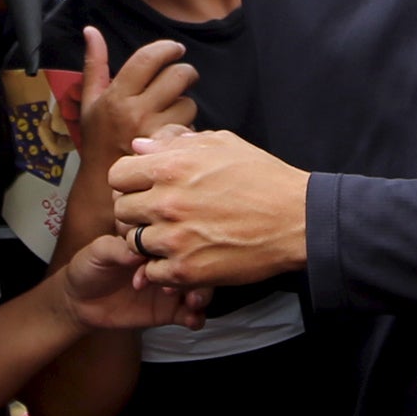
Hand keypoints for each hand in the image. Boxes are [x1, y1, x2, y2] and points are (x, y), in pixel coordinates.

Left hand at [57, 233, 208, 330]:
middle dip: (199, 274)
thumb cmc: (88, 267)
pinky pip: (191, 314)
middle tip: (190, 287)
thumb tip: (139, 251)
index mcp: (152, 242)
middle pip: (195, 263)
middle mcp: (166, 262)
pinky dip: (197, 317)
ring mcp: (170, 286)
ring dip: (203, 295)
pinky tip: (191, 319)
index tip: (173, 261)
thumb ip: (118, 249)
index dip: (179, 248)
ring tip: (193, 303)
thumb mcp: (98, 252)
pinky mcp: (170, 310)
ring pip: (199, 288)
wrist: (80, 301)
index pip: (176, 238)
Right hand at [80, 29, 196, 185]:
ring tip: (172, 110)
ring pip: (188, 102)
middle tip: (183, 76)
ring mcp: (155, 132)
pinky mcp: (169, 149)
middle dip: (185, 72)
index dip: (166, 48)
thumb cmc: (98, 139)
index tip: (174, 49)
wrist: (103, 183)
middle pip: (176, 76)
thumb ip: (95, 63)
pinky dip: (187, 127)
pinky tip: (175, 132)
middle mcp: (136, 112)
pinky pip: (191, 127)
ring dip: (185, 103)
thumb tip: (91, 31)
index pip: (148, 58)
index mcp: (116, 96)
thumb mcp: (91, 100)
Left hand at [110, 130, 309, 288]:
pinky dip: (161, 268)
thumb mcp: (221, 144)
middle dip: (136, 211)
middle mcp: (166, 202)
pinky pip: (151, 272)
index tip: (144, 188)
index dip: (129, 181)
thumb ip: (175, 143)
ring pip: (133, 243)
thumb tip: (140, 146)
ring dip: (147, 241)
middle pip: (121, 210)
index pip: (118, 176)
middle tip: (157, 215)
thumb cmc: (263, 177)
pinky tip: (179, 259)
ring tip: (171, 237)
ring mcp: (174, 239)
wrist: (298, 219)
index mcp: (171, 167)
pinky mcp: (187, 270)